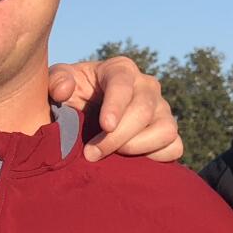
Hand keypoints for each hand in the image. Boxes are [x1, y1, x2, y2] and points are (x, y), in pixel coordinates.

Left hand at [49, 55, 182, 162]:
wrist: (86, 115)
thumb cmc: (73, 96)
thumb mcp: (59, 83)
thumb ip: (57, 80)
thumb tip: (63, 90)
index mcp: (120, 70)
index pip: (123, 84)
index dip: (116, 106)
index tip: (105, 126)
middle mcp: (147, 86)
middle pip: (143, 111)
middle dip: (117, 137)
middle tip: (91, 154)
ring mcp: (162, 110)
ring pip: (166, 129)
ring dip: (139, 147)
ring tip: (114, 156)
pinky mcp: (167, 132)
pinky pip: (175, 147)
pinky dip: (158, 157)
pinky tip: (133, 162)